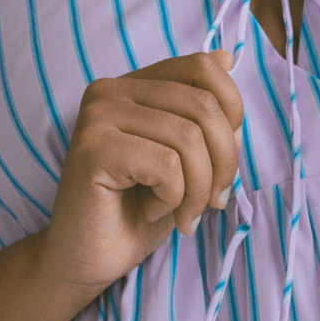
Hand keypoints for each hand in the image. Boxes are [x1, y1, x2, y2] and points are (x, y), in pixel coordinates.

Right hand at [36, 49, 244, 299]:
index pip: (203, 67)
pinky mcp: (93, 149)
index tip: (223, 163)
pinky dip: (173, 198)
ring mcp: (97, 116)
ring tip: (183, 214)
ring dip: (199, 190)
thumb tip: (227, 59)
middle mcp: (109, 91)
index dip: (232, 113)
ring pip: (189, 138)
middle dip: (224, 163)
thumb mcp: (186, 159)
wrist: (86, 261)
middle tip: (213, 202)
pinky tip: (151, 212)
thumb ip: (203, 115)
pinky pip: (167, 166)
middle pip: (203, 105)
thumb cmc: (137, 213)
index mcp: (133, 85)